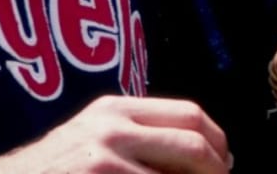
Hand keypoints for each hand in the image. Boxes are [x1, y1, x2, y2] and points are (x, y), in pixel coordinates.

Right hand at [0, 95, 231, 173]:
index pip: (190, 115)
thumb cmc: (50, 172)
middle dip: (217, 172)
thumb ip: (136, 140)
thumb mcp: (92, 141)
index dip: (218, 143)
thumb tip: (201, 156)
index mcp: (117, 109)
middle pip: (193, 144)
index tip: (226, 166)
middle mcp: (112, 126)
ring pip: (176, 173)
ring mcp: (103, 157)